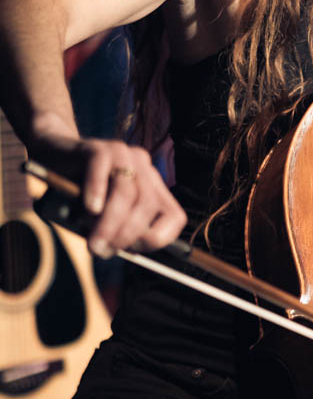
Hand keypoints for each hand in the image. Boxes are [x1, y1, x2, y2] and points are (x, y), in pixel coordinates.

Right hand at [31, 133, 186, 256]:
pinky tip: (91, 208)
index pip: (175, 216)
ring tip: (93, 241)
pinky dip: (97, 191)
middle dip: (127, 234)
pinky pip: (102, 168)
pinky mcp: (96, 148)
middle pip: (147, 205)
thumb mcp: (102, 215)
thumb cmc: (79, 192)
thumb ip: (115, 229)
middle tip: (103, 250)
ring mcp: (122, 154)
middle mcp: (143, 168)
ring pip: (126, 191)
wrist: (52, 154)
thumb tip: (117, 250)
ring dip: (110, 222)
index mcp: (152, 186)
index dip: (158, 238)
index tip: (133, 250)